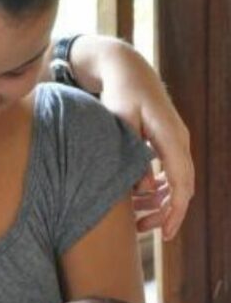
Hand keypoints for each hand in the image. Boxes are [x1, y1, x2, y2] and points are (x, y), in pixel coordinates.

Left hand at [91, 42, 193, 240]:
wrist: (126, 70)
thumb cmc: (120, 94)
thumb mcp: (121, 123)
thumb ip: (133, 156)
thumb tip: (143, 191)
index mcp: (171, 137)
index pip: (180, 182)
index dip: (175, 210)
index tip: (166, 233)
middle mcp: (180, 140)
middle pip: (183, 186)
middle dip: (167, 212)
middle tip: (145, 231)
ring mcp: (176, 140)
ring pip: (178, 180)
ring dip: (162, 201)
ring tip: (140, 219)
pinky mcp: (167, 140)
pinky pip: (171, 171)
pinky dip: (160, 187)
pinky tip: (144, 199)